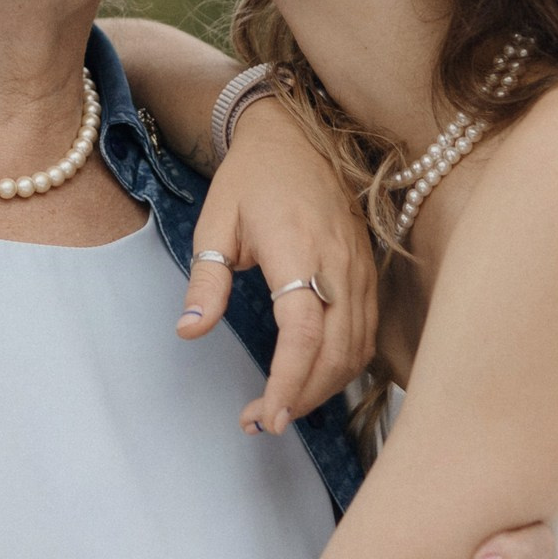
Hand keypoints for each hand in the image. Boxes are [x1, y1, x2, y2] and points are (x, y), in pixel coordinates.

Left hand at [177, 96, 376, 432]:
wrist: (295, 136)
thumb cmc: (250, 179)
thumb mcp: (214, 224)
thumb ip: (205, 281)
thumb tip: (189, 331)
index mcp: (298, 248)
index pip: (305, 329)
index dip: (291, 378)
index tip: (270, 414)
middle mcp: (339, 263)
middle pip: (337, 351)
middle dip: (302, 397)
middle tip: (261, 422)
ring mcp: (360, 270)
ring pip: (356, 349)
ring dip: (323, 389)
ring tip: (280, 408)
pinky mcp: (368, 275)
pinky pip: (365, 334)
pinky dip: (343, 367)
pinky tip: (311, 380)